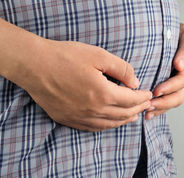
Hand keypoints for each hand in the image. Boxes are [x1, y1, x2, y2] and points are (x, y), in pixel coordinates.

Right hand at [11, 39, 151, 131]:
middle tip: (146, 104)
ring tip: (133, 115)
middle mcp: (93, 110)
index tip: (149, 93)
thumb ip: (121, 69)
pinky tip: (110, 121)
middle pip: (123, 115)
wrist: (34, 65)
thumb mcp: (98, 55)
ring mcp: (79, 117)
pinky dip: (107, 125)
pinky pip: (92, 128)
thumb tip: (135, 82)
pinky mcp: (68, 119)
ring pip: (109, 124)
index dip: (142, 97)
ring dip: (124, 120)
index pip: (131, 100)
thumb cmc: (65, 56)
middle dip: (138, 109)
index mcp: (102, 94)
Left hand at [145, 23, 183, 119]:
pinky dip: (159, 108)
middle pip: (180, 94)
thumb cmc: (177, 31)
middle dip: (164, 101)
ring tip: (147, 112)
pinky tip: (148, 114)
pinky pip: (168, 100)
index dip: (171, 86)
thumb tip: (179, 66)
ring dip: (161, 107)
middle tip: (148, 104)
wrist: (169, 31)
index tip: (157, 91)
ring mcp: (181, 82)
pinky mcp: (172, 85)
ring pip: (174, 100)